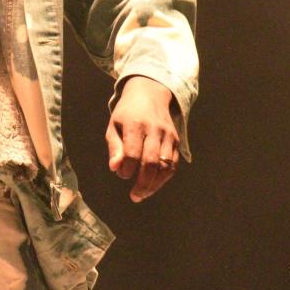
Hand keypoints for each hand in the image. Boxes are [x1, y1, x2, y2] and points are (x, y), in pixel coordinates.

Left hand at [106, 76, 180, 202]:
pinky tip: (153, 185)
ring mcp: (168, 135)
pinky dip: (164, 178)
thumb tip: (115, 168)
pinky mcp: (176, 140)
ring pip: (165, 165)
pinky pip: (173, 164)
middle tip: (134, 196)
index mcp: (135, 124)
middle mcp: (154, 129)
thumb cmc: (127, 113)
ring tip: (142, 194)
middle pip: (151, 162)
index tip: (121, 174)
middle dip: (142, 183)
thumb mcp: (114, 125)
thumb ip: (114, 147)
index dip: (127, 169)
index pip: (132, 153)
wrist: (150, 93)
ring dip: (154, 184)